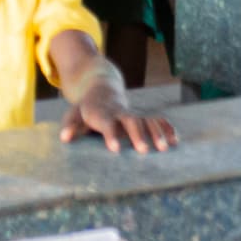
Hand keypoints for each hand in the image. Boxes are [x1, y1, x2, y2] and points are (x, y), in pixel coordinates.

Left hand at [60, 91, 175, 152]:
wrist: (101, 89)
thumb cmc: (86, 109)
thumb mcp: (74, 115)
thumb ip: (71, 126)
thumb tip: (64, 138)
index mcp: (101, 113)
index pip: (106, 124)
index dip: (110, 135)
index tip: (115, 148)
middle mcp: (119, 113)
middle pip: (131, 121)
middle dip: (138, 135)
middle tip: (144, 151)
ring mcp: (133, 114)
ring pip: (147, 120)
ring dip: (156, 133)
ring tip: (165, 148)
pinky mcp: (142, 116)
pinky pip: (157, 120)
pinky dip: (166, 128)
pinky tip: (175, 140)